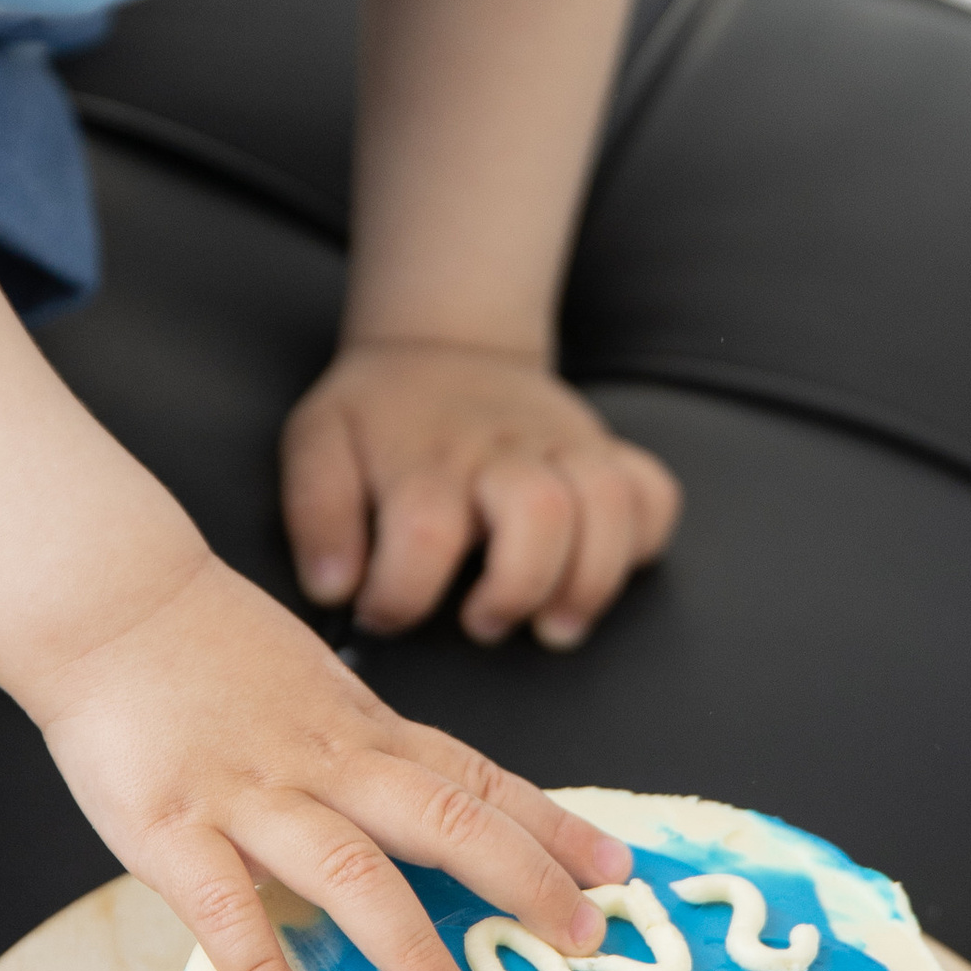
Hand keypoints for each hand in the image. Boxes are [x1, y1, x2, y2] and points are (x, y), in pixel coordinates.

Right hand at [33, 548, 626, 970]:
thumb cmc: (209, 651)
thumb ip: (366, 753)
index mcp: (363, 731)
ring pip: (348, 868)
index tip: (616, 871)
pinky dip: (261, 969)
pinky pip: (223, 908)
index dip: (552, 828)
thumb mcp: (315, 691)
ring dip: (407, 943)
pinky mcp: (170, 825)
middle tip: (582, 942)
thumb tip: (426, 816)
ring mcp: (249, 794)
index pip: (478, 779)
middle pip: (444, 819)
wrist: (110, 602)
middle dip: (520, 883)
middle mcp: (324, 762)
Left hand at [281, 341, 681, 648]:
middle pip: (539, 514)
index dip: (401, 596)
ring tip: (552, 625)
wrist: (444, 344)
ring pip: (608, 507)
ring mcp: (564, 448)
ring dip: (589, 581)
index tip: (382, 613)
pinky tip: (601, 567)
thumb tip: (335, 587)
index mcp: (425, 457)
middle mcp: (503, 451)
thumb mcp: (318, 443)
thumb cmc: (380, 411)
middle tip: (482, 622)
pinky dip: (643, 540)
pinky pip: (653, 495)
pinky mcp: (605, 452)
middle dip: (517, 588)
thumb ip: (317, 514)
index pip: (423, 533)